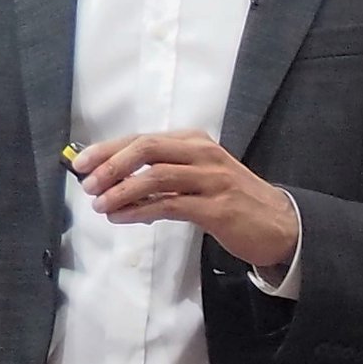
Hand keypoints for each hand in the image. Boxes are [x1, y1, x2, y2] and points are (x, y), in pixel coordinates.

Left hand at [75, 130, 300, 277]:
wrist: (281, 224)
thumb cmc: (234, 201)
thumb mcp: (200, 176)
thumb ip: (165, 174)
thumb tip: (116, 181)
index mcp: (195, 142)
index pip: (143, 138)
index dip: (107, 150)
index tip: (81, 164)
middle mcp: (203, 154)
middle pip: (147, 149)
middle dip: (111, 165)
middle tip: (88, 185)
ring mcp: (213, 180)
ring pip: (156, 177)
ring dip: (121, 191)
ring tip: (101, 205)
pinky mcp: (218, 208)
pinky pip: (170, 205)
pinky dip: (141, 211)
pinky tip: (122, 218)